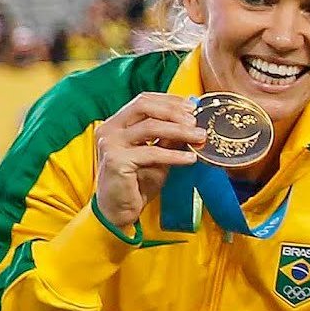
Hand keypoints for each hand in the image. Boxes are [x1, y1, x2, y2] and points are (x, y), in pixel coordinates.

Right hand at [92, 90, 204, 231]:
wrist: (119, 209)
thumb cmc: (137, 181)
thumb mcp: (157, 154)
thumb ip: (168, 137)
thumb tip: (191, 120)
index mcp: (116, 123)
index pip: (143, 100)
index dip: (169, 101)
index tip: (193, 107)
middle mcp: (109, 129)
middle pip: (144, 107)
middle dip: (174, 111)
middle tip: (196, 120)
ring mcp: (110, 144)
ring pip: (150, 127)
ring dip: (179, 130)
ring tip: (199, 136)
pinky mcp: (116, 160)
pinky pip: (152, 152)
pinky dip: (174, 155)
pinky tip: (190, 159)